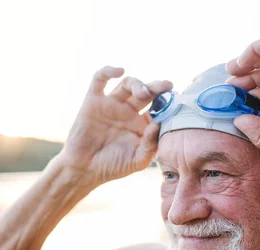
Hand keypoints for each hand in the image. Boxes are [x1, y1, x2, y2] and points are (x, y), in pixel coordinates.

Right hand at [61, 66, 171, 184]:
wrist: (84, 170)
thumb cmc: (112, 167)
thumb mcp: (137, 161)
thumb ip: (151, 144)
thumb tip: (159, 123)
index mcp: (141, 124)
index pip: (158, 107)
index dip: (167, 102)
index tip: (176, 99)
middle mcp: (128, 112)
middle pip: (146, 92)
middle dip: (157, 87)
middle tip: (166, 86)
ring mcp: (111, 105)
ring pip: (127, 84)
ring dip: (138, 84)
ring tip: (143, 93)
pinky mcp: (93, 101)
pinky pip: (99, 80)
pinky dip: (108, 71)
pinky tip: (119, 70)